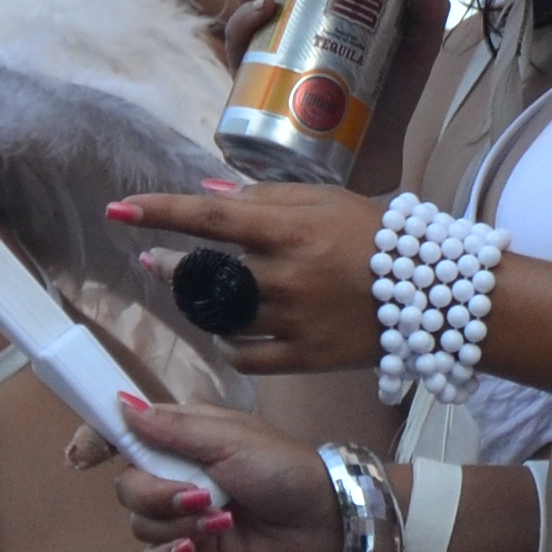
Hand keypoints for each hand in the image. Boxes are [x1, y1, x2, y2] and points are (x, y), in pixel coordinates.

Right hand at [75, 395, 339, 551]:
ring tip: (220, 519)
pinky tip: (195, 550)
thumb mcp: (230, 438)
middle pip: (126, 487)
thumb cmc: (283, 467)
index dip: (95, 442)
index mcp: (180, 438)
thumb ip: (173, 428)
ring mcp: (180, 517)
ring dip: (176, 525)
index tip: (81, 457)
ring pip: (139, 524)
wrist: (322, 521)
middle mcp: (173, 475)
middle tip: (197, 496)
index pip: (122, 435)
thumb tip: (121, 405)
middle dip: (156, 495)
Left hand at [99, 181, 379, 374]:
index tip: (119, 209)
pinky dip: (228, 342)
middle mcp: (285, 277)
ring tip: (191, 290)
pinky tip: (226, 330)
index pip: (209, 219)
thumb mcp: (324, 200)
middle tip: (155, 259)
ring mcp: (293, 322)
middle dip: (171, 266)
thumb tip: (207, 192)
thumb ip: (264, 197)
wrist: (432, 293)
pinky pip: (244, 356)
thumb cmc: (375, 235)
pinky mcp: (304, 358)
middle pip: (204, 276)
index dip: (160, 212)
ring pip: (218, 318)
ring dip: (195, 303)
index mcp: (289, 231)